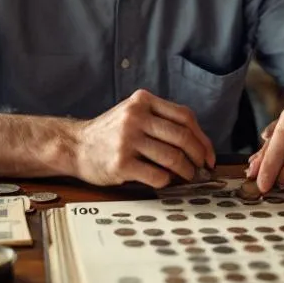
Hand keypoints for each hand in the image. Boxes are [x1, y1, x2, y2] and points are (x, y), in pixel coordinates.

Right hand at [70, 90, 215, 188]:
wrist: (75, 146)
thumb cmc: (110, 133)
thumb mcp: (134, 114)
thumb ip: (162, 121)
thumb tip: (200, 146)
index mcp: (142, 101)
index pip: (185, 117)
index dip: (203, 138)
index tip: (208, 154)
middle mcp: (135, 117)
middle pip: (182, 137)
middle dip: (198, 156)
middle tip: (201, 168)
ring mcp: (127, 140)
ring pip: (173, 157)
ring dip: (186, 171)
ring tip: (187, 176)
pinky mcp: (121, 164)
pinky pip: (157, 176)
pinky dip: (167, 181)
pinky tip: (164, 180)